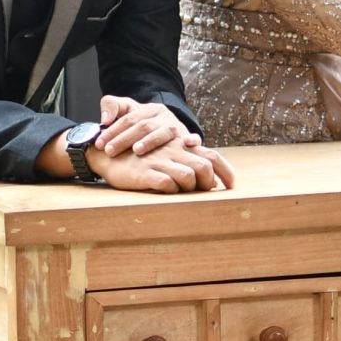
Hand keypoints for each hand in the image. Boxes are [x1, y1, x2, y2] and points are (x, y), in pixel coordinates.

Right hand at [91, 129, 234, 193]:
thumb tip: (210, 179)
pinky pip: (166, 183)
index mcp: (181, 146)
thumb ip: (186, 161)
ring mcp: (159, 162)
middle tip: (206, 193)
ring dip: (191, 189)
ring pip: (188, 176)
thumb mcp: (165, 154)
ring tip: (185, 194)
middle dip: (210, 184)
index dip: (226, 171)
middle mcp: (173, 151)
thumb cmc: (141, 157)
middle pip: (205, 167)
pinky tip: (167, 192)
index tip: (232, 185)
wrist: (108, 152)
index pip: (213, 156)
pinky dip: (172, 191)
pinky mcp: (144, 173)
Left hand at [93, 95, 189, 158]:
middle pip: (143, 126)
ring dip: (150, 141)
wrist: (166, 128)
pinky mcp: (187, 137)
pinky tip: (188, 143)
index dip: (113, 130)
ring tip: (137, 150)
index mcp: (149, 108)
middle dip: (125, 138)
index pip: (128, 118)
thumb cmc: (141, 123)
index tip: (100, 144)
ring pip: (163, 132)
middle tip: (110, 151)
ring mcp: (176, 127)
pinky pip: (193, 137)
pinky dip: (192, 139)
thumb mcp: (126, 109)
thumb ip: (112, 106)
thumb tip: (105, 118)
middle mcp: (164, 116)